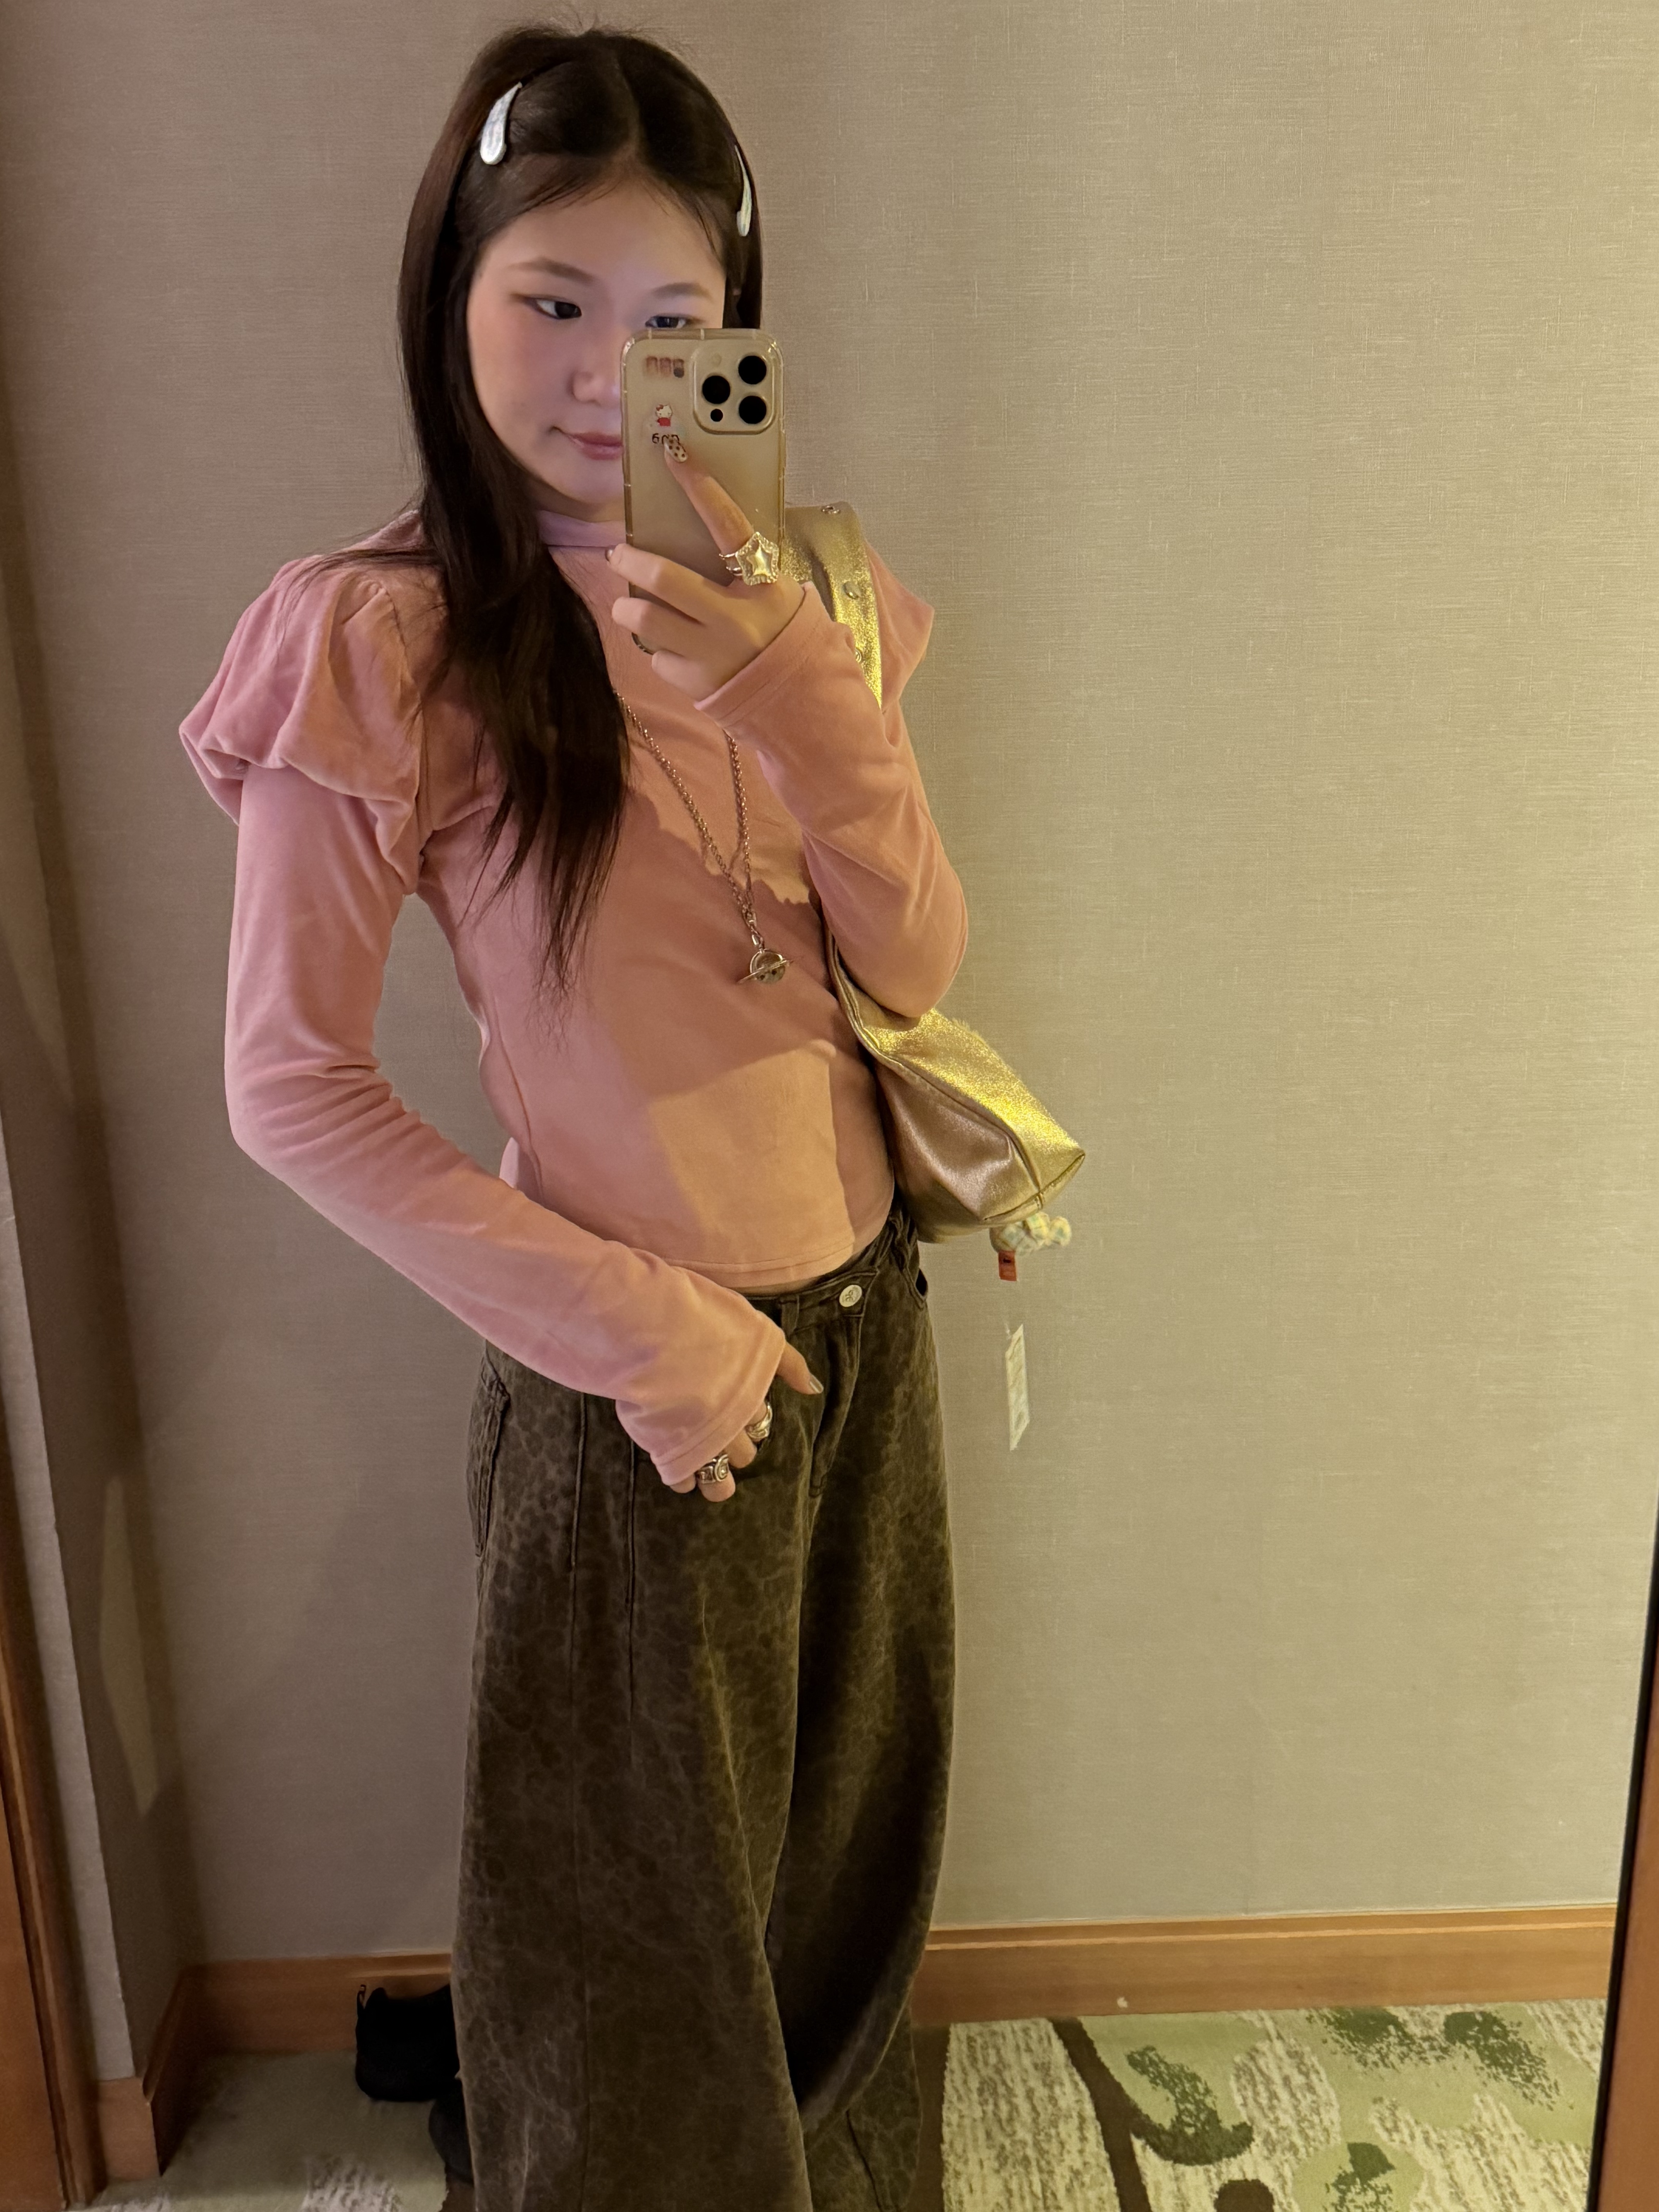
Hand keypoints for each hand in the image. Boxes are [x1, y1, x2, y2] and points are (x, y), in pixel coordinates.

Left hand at [606, 445, 803, 697]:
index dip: (700, 487)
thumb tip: (709, 536)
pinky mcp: (696, 684)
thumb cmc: (791, 641)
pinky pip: (658, 658)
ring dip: (627, 608)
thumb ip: (749, 572)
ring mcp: (711, 654)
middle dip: (630, 561)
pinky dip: (660, 651)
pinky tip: (675, 651)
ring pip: (645, 619)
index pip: (728, 525)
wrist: (804, 705)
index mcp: (763, 587)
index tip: (674, 454)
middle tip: (619, 555)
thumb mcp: (783, 599)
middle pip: (664, 577)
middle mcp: (734, 619)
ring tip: (629, 606)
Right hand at [666, 1341, 822, 1505]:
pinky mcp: (668, 1452)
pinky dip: (681, 1477)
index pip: (761, 1424)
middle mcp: (729, 1426)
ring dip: (715, 1479)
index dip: (751, 1418)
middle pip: (743, 1454)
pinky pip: (681, 1480)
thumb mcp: (756, 1333)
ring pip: (717, 1478)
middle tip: (718, 1435)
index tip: (737, 1410)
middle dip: (735, 1447)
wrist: (655, 1332)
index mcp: (749, 1400)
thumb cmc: (705, 1324)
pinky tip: (678, 1468)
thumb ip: (787, 1362)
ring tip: (707, 1473)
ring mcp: (697, 1443)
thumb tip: (813, 1389)